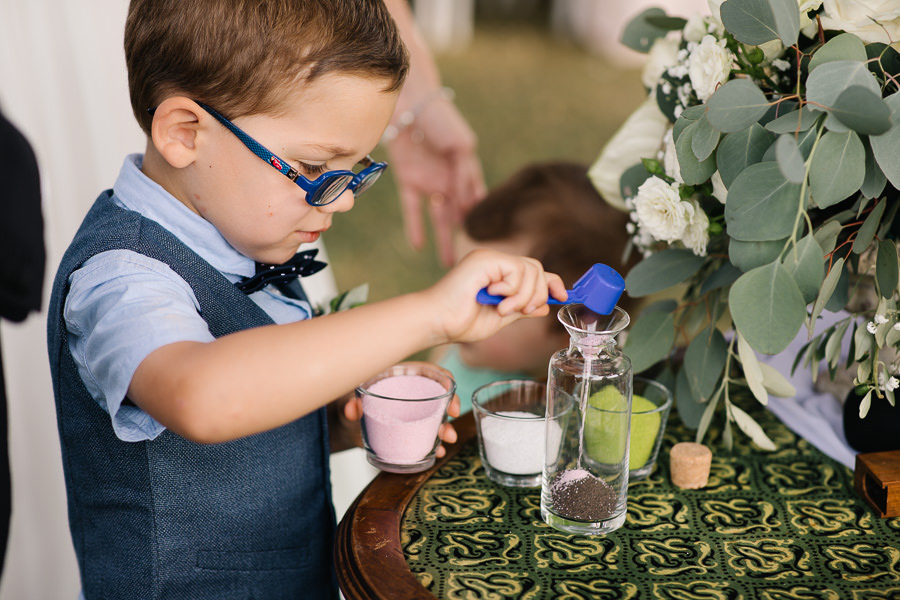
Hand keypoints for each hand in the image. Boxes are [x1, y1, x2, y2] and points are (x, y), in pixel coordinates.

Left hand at [342, 362, 461, 457]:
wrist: (346, 427)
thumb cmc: (350, 405)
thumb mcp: (349, 403)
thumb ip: (350, 406)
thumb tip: (351, 409)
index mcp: (399, 378)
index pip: (427, 371)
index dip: (443, 378)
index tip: (448, 392)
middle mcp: (409, 393)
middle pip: (436, 393)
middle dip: (449, 405)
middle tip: (452, 418)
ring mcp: (411, 413)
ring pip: (435, 416)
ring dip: (446, 428)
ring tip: (447, 440)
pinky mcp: (409, 431)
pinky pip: (427, 435)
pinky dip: (434, 444)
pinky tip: (437, 452)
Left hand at [386, 96, 485, 266]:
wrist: (410, 103)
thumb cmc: (442, 120)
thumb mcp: (461, 146)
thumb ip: (465, 176)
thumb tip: (471, 205)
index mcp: (467, 171)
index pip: (475, 202)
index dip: (480, 222)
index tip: (487, 246)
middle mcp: (450, 180)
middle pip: (458, 215)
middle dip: (462, 238)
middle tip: (469, 265)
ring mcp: (430, 181)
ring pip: (438, 217)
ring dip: (442, 239)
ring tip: (447, 263)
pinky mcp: (409, 181)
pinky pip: (412, 209)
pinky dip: (415, 226)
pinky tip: (418, 247)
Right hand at [426, 248, 566, 344]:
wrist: (437, 321)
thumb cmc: (460, 322)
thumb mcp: (500, 318)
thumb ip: (521, 310)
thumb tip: (544, 307)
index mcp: (499, 274)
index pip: (535, 271)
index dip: (552, 283)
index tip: (562, 296)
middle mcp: (496, 262)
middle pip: (537, 269)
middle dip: (537, 295)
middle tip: (519, 312)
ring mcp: (490, 258)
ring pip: (531, 270)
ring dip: (523, 296)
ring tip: (503, 309)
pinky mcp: (486, 259)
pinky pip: (517, 270)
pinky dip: (513, 289)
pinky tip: (495, 297)